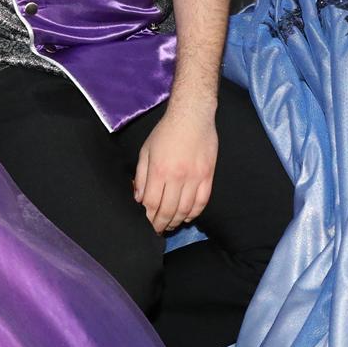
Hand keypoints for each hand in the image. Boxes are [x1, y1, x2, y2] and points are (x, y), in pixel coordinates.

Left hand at [132, 104, 218, 233]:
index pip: (152, 204)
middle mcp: (177, 177)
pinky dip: (194, 213)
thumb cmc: (166, 132)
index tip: (147, 225)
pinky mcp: (208, 175)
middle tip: (157, 230)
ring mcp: (195, 177)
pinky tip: (187, 216)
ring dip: (176, 221)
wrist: (192, 116)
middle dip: (161, 225)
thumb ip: (142, 175)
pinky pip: (202, 202)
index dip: (148, 218)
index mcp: (159, 171)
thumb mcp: (146, 151)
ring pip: (186, 210)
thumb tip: (139, 198)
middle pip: (168, 211)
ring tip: (170, 225)